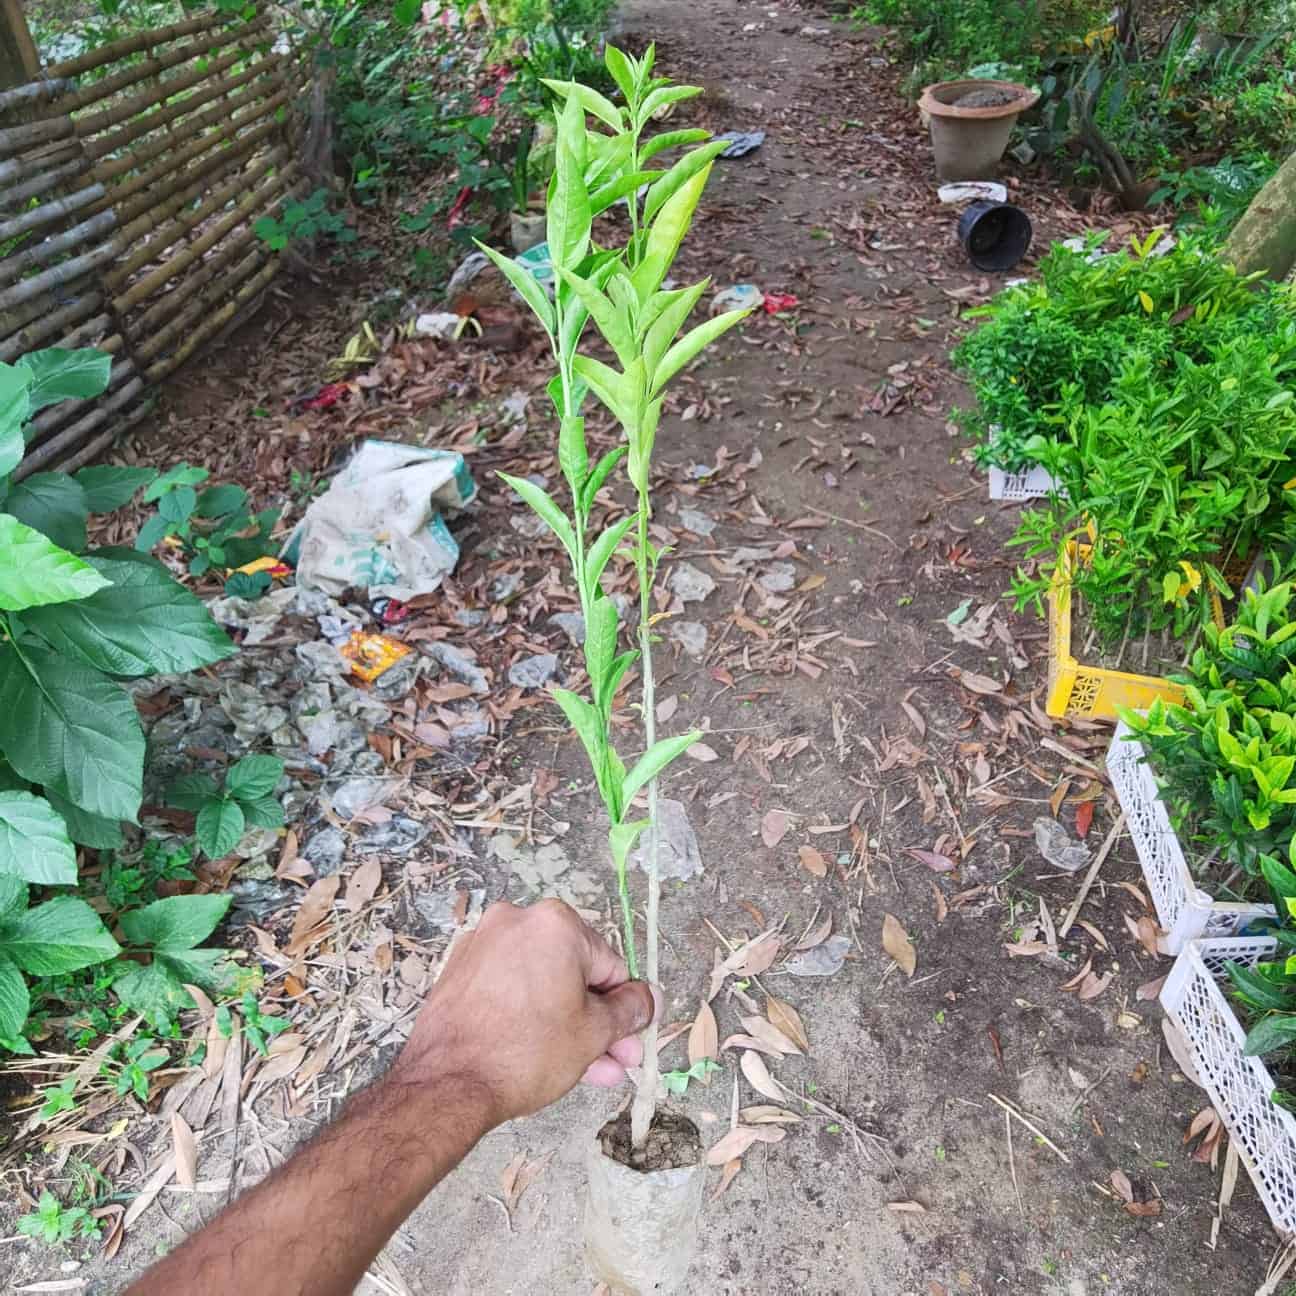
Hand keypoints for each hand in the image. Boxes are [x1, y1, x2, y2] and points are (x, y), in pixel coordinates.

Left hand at [390, 899, 657, 1125]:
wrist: (446, 1084)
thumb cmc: (527, 1051)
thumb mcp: (594, 1032)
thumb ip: (630, 1009)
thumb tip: (649, 997)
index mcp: (555, 923)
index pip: (609, 967)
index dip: (624, 1009)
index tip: (630, 1041)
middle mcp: (516, 921)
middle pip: (573, 975)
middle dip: (597, 1022)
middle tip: (614, 1061)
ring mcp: (483, 945)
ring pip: (542, 986)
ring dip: (568, 1026)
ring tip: (590, 1072)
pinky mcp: (460, 972)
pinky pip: (511, 991)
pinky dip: (531, 1017)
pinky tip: (549, 1057)